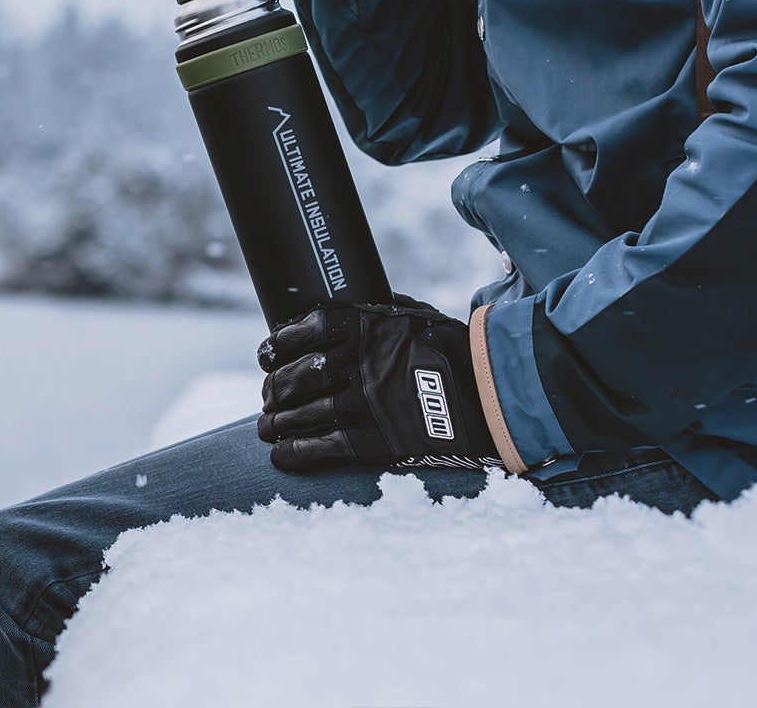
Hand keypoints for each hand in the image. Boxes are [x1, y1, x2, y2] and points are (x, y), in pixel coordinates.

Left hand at [257, 296, 499, 471]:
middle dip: (274, 388)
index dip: (277, 344)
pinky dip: (295, 453)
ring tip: (269, 426)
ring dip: (277, 422)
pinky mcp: (376, 441)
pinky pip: (322, 449)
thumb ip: (379, 311)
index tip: (267, 354)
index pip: (304, 329)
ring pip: (302, 414)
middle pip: (296, 376)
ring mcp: (365, 403)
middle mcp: (359, 362)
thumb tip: (349, 303)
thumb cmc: (453, 349)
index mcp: (366, 325)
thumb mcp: (416, 315)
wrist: (489, 393)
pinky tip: (282, 454)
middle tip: (269, 395)